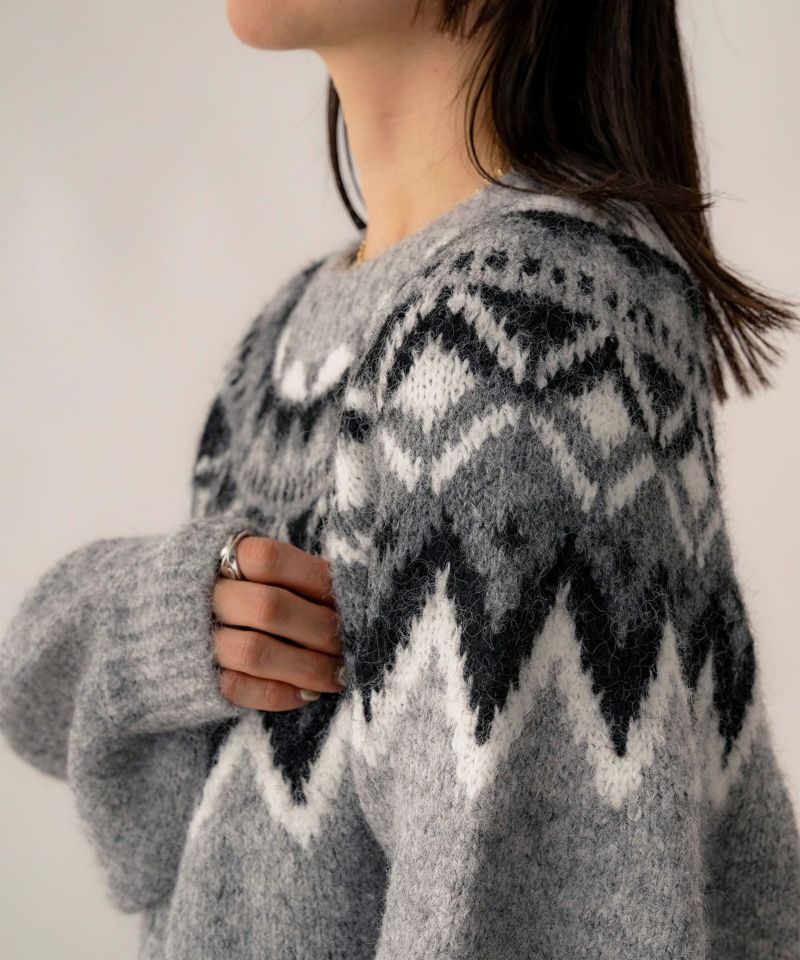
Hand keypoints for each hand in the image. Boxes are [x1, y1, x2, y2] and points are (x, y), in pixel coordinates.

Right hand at [211, 535, 344, 710]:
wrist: (144, 618)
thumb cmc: (223, 587)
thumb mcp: (244, 565)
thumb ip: (287, 573)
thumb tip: (350, 592)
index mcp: (219, 555)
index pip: (272, 559)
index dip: (316, 580)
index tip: (352, 600)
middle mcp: (203, 594)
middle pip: (270, 608)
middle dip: (320, 629)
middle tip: (354, 644)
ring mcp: (195, 637)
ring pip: (256, 653)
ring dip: (307, 667)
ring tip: (340, 676)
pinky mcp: (195, 677)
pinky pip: (239, 689)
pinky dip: (280, 694)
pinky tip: (308, 694)